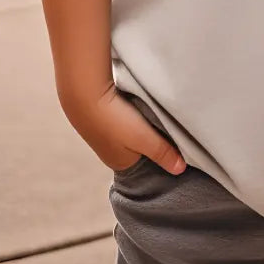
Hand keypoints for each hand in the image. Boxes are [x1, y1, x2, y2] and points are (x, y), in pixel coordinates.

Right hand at [64, 84, 186, 175]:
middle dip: (154, 140)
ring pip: (133, 133)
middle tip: (170, 128)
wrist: (83, 93)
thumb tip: (180, 170)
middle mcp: (112, 152)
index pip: (148, 166)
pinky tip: (139, 107)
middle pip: (141, 149)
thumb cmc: (114, 120)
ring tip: (155, 116)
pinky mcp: (103, 117)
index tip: (178, 146)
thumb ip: (163, 153)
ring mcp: (106, 135)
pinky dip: (134, 115)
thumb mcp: (144, 139)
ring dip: (144, 126)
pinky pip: (125, 120)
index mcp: (121, 163)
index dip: (162, 156)